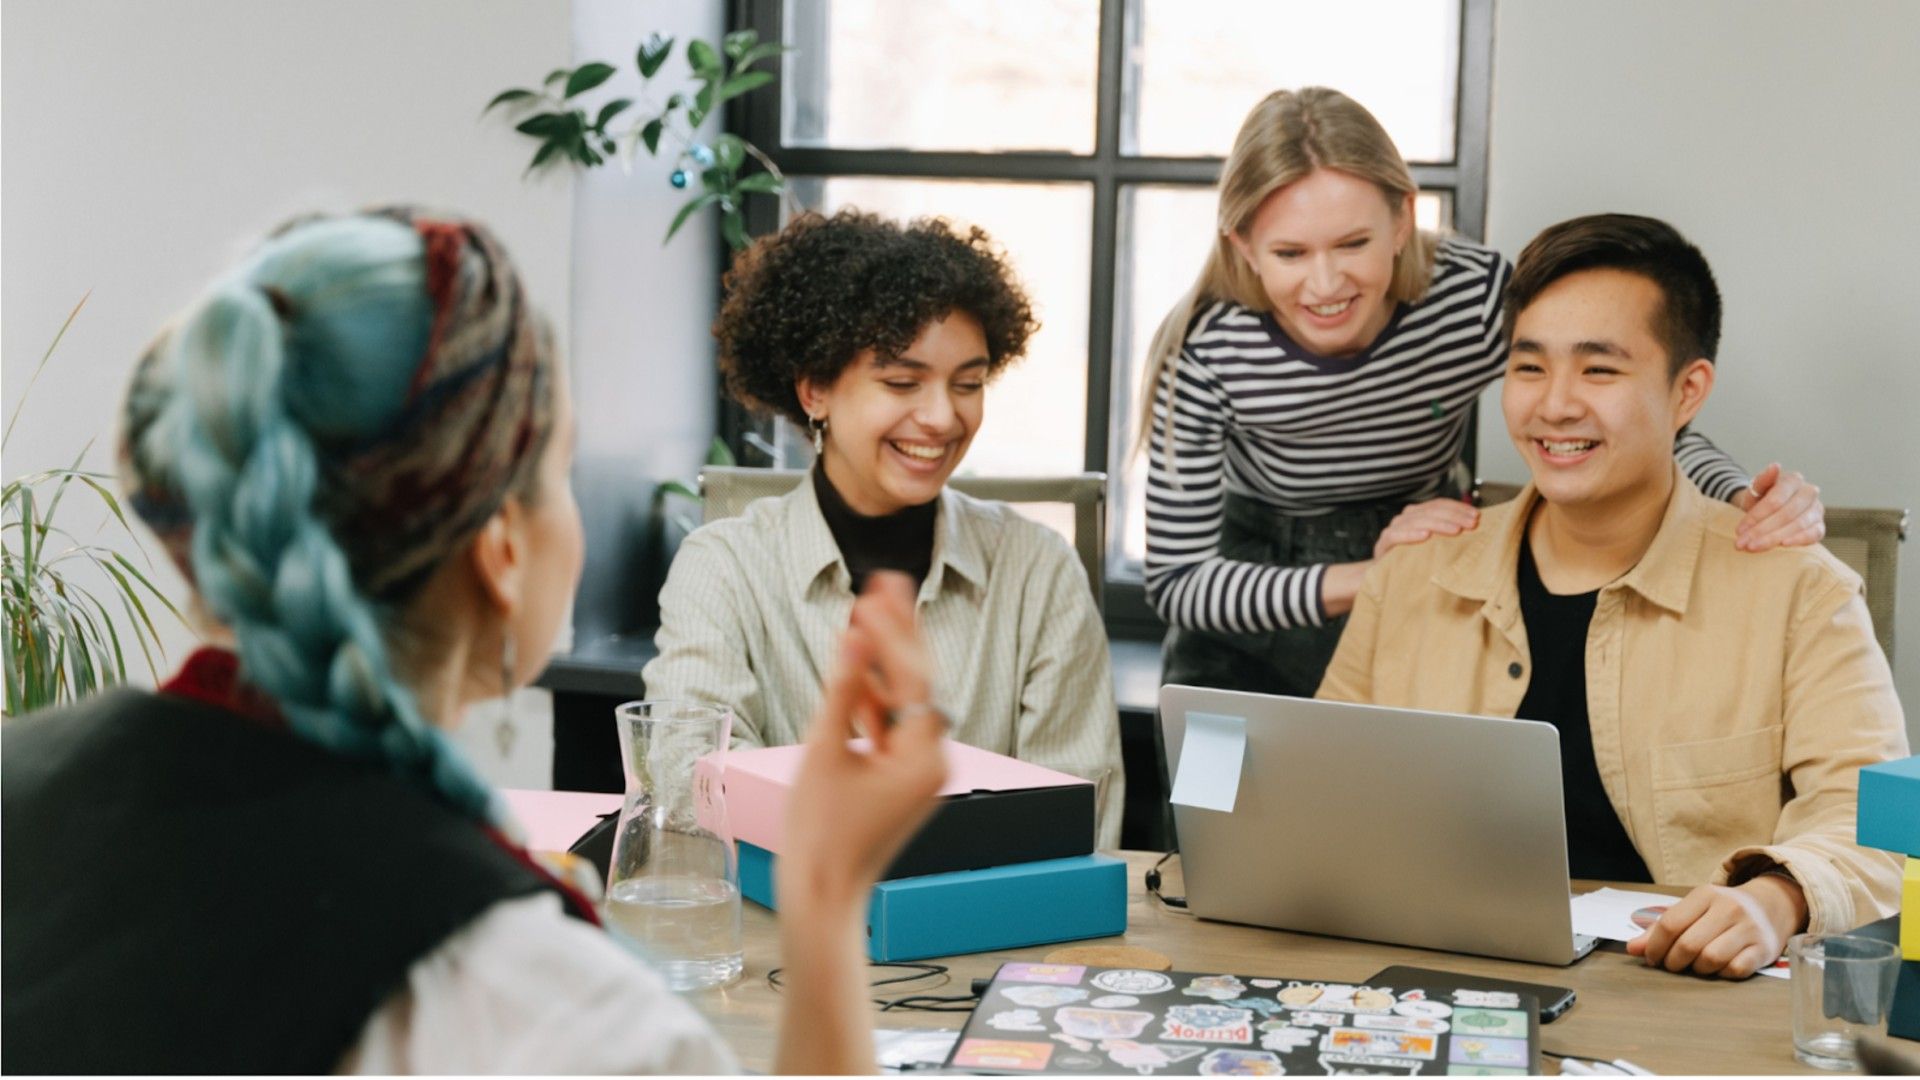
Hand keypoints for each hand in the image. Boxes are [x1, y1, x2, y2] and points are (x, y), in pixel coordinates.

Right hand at [776, 573, 947, 910]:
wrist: (821, 895)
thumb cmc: (819, 835)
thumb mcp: (824, 752)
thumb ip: (842, 691)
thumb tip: (856, 639)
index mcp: (923, 758)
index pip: (915, 677)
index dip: (894, 629)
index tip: (876, 589)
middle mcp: (932, 761)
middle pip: (919, 681)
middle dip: (898, 631)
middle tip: (885, 580)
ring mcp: (919, 770)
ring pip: (905, 700)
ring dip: (883, 660)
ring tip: (866, 608)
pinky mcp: (902, 778)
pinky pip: (892, 725)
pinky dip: (873, 697)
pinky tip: (853, 662)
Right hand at [1373, 498, 1479, 559]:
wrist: (1387, 581)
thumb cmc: (1416, 563)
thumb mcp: (1436, 547)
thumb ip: (1448, 535)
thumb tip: (1476, 526)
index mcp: (1417, 515)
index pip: (1438, 504)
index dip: (1458, 507)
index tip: (1476, 516)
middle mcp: (1404, 519)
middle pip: (1430, 511)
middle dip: (1453, 516)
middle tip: (1471, 524)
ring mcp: (1393, 530)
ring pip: (1416, 520)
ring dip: (1438, 524)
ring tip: (1456, 530)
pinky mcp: (1382, 544)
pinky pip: (1395, 535)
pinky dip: (1410, 534)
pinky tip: (1425, 536)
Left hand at [1625, 877, 1805, 977]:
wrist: (1770, 907)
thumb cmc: (1720, 912)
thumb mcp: (1691, 910)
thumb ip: (1661, 928)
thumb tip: (1632, 949)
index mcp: (1705, 894)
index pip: (1670, 923)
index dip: (1655, 946)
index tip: (1652, 958)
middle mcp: (1729, 908)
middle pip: (1688, 944)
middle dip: (1674, 962)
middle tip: (1672, 965)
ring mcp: (1749, 928)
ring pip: (1711, 959)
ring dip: (1698, 969)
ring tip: (1696, 965)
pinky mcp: (1764, 949)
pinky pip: (1735, 970)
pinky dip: (1722, 973)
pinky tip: (1719, 968)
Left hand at [1733, 463, 1824, 550]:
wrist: (1769, 510)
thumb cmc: (1761, 498)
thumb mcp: (1756, 489)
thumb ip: (1762, 479)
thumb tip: (1775, 466)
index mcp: (1793, 480)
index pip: (1775, 500)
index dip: (1756, 516)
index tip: (1739, 530)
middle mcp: (1809, 492)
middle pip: (1786, 514)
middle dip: (1762, 531)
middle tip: (1743, 544)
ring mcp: (1817, 509)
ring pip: (1798, 525)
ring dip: (1774, 538)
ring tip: (1754, 547)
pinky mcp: (1820, 525)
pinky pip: (1814, 534)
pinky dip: (1799, 540)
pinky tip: (1783, 545)